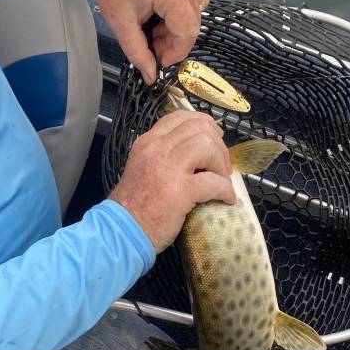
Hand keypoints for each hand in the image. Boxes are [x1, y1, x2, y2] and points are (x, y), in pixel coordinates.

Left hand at [78, 0, 209, 84]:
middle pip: (193, 24)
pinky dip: (182, 9)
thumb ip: (138, 53)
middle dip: (174, 39)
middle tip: (152, 40)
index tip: (161, 58)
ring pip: (196, 12)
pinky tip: (162, 8)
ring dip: (178, 25)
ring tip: (154, 22)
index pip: (188, 32)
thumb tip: (150, 76)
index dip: (176, 52)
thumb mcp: (120, 22)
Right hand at [108, 111, 235, 252]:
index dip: (204, 124)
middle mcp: (157, 148)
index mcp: (148, 142)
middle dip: (218, 145)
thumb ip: (163, 155)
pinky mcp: (181, 191)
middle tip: (222, 166)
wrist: (122, 230)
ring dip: (222, 163)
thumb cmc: (134, 205)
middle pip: (199, 128)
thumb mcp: (143, 167)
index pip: (181, 118)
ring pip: (208, 146)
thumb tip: (195, 153)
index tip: (215, 137)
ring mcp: (169, 168)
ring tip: (223, 180)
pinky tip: (226, 199)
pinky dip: (225, 190)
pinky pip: (214, 182)